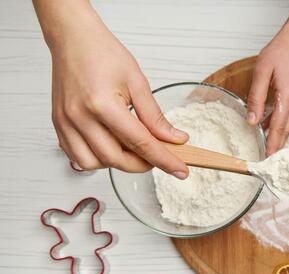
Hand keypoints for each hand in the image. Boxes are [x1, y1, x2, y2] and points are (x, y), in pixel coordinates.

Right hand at [44, 7, 188, 176]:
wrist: (74, 39)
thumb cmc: (103, 54)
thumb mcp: (138, 82)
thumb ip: (155, 116)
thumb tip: (175, 139)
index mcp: (102, 104)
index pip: (139, 143)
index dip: (163, 160)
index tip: (180, 171)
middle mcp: (80, 117)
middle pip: (116, 159)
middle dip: (142, 165)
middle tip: (158, 157)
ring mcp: (65, 123)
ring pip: (94, 164)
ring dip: (118, 164)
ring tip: (133, 149)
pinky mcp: (59, 125)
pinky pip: (77, 156)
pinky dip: (97, 159)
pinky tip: (111, 146)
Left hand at [246, 32, 288, 155]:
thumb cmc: (280, 52)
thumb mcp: (262, 72)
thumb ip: (256, 97)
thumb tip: (252, 121)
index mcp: (288, 97)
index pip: (279, 128)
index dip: (273, 145)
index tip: (267, 159)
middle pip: (287, 131)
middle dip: (277, 147)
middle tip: (268, 161)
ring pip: (288, 125)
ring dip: (279, 137)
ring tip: (268, 149)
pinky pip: (288, 116)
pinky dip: (280, 126)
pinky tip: (270, 128)